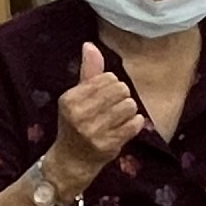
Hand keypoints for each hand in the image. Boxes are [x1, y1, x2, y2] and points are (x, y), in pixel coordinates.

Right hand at [49, 42, 145, 192]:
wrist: (71, 160)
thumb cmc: (77, 124)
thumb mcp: (77, 97)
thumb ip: (88, 71)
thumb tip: (90, 45)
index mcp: (70, 99)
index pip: (107, 78)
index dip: (111, 85)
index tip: (104, 97)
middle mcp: (79, 114)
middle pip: (121, 89)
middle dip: (122, 97)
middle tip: (113, 108)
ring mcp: (93, 131)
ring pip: (129, 105)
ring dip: (128, 111)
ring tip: (118, 118)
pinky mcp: (108, 144)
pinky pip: (135, 124)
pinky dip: (135, 124)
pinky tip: (125, 128)